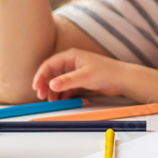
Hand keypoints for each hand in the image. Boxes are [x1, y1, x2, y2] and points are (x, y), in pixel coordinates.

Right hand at [32, 48, 157, 102]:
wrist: (122, 79)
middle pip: (52, 74)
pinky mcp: (79, 81)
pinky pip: (66, 88)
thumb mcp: (85, 76)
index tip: (36, 87)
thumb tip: (51, 84)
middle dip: (45, 85)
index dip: (40, 75)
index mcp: (70, 56)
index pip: (49, 65)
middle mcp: (71, 63)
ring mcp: (75, 73)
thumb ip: (68, 81)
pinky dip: (62, 94)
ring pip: (58, 82)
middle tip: (42, 96)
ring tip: (53, 101)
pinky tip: (63, 100)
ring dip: (54, 92)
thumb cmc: (106, 72)